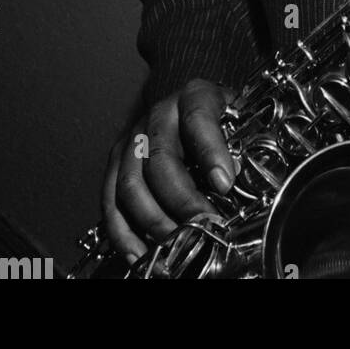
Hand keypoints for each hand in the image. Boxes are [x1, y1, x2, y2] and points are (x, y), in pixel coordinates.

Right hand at [101, 78, 237, 264]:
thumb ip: (240, 142)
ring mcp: (132, 139)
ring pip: (130, 183)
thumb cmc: (219, 114)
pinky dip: (122, 232)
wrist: (188, 101)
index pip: (199, 118)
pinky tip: (139, 253)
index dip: (210, 151)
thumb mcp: (237, 115)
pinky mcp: (115, 163)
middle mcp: (158, 115)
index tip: (225, 184)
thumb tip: (238, 177)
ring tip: (174, 244)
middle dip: (181, 200)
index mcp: (194, 95)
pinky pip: (110, 200)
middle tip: (202, 226)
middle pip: (160, 159)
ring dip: (152, 221)